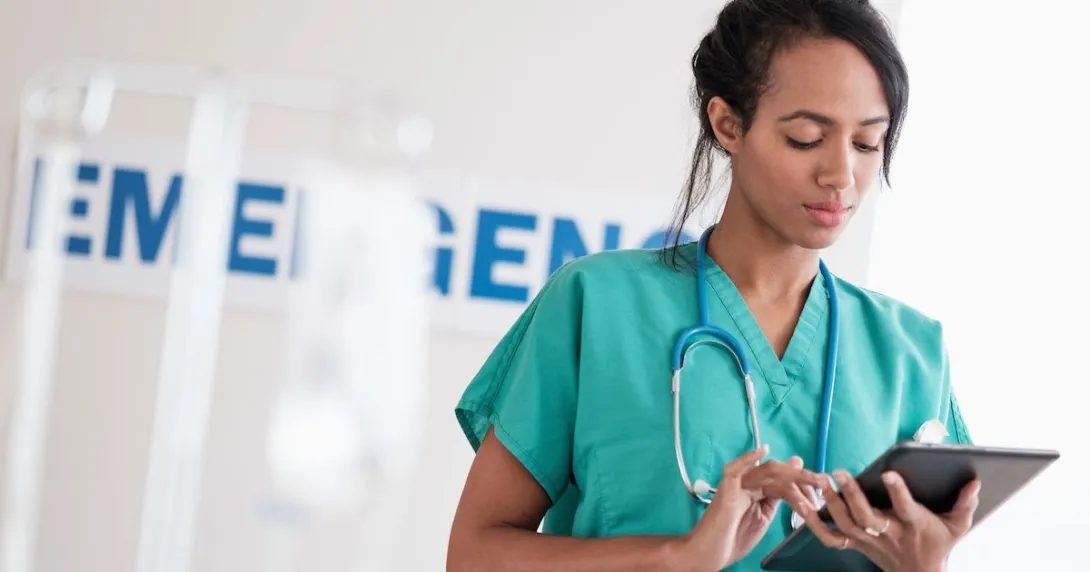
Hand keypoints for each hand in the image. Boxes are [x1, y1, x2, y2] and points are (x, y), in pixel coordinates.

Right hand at [677, 445, 826, 570]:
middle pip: (778, 472)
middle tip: (824, 483)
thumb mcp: (762, 517)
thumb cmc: (731, 539)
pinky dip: (746, 459)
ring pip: (766, 471)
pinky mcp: (725, 491)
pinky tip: (761, 451)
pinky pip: (734, 470)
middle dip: (803, 477)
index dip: (804, 484)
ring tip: (813, 480)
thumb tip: (793, 476)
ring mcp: (735, 486)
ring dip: (792, 475)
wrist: (708, 554)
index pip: (784, 479)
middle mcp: (746, 484)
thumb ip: (778, 498)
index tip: (822, 490)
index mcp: (757, 491)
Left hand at [797, 469, 980, 571]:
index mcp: (913, 524)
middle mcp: (888, 533)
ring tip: (821, 480)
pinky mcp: (856, 544)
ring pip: (846, 524)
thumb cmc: (938, 544)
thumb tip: (975, 481)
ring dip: (830, 503)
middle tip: (840, 472)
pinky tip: (804, 506)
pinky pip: (832, 538)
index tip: (889, 474)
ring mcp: (869, 540)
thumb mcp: (957, 527)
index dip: (898, 492)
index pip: (905, 508)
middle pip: (866, 517)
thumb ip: (966, 504)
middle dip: (852, 495)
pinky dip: (816, 525)